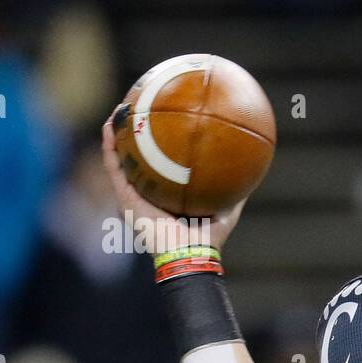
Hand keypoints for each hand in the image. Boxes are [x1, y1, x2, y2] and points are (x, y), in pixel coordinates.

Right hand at [100, 114, 245, 253]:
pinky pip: (113, 167)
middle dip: (137, 133)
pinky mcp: (125, 198)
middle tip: (139, 108)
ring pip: (120, 158)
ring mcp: (133, 195)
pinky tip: (109, 125)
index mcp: (166, 194)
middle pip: (138, 157)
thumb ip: (236, 190)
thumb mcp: (227, 208)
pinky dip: (110, 146)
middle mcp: (147, 193)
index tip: (163, 120)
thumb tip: (252, 170)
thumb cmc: (208, 238)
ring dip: (117, 133)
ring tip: (119, 109)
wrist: (189, 254)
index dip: (159, 144)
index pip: (160, 164)